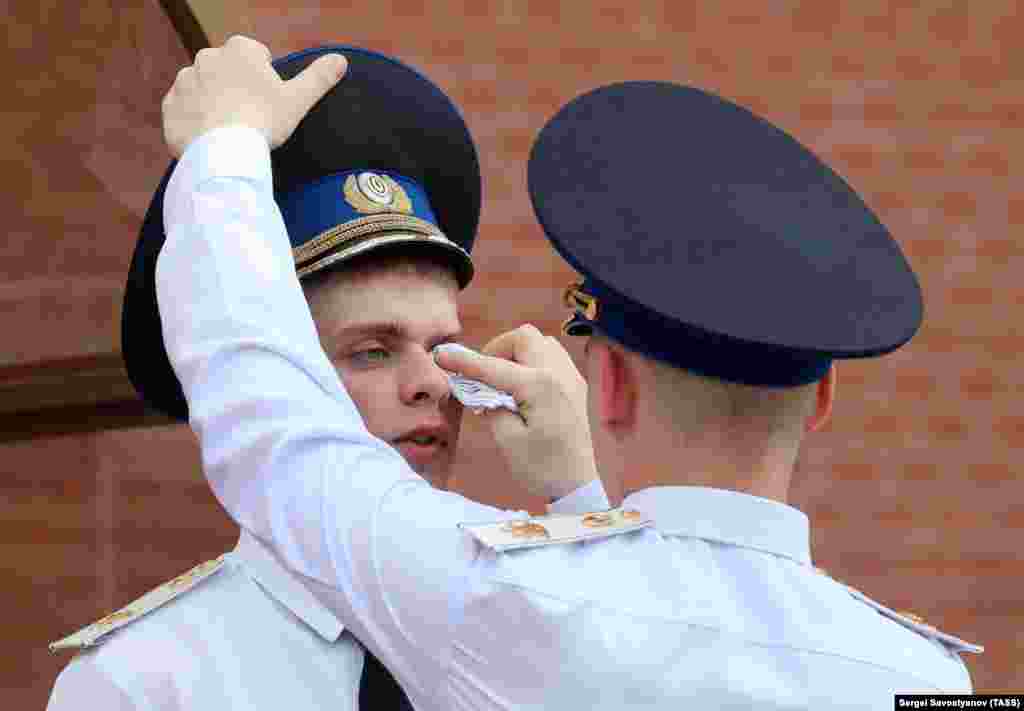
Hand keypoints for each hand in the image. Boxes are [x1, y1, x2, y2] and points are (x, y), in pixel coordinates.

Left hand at [161, 36, 347, 156]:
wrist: (223, 152)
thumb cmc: (263, 122)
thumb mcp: (298, 100)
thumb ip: (319, 77)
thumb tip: (341, 59)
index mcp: (239, 50)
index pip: (255, 55)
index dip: (265, 78)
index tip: (268, 101)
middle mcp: (207, 57)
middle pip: (228, 71)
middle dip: (237, 88)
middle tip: (251, 117)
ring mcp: (185, 80)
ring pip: (205, 89)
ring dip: (214, 104)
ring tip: (230, 130)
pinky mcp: (170, 105)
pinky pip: (185, 110)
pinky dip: (195, 121)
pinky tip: (211, 138)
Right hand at [435, 326, 598, 499]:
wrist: (578, 486)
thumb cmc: (541, 468)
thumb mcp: (507, 440)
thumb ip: (491, 406)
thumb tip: (482, 389)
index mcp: (540, 386)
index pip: (494, 366)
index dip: (464, 361)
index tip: (440, 355)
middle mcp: (560, 374)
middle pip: (524, 337)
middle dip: (498, 349)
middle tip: (485, 376)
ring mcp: (572, 378)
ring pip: (541, 343)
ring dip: (517, 354)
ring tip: (504, 382)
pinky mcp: (576, 386)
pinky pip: (553, 358)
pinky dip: (532, 363)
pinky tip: (523, 389)